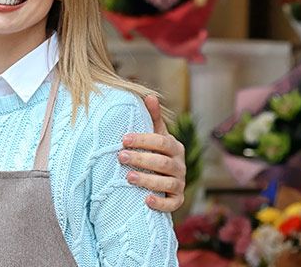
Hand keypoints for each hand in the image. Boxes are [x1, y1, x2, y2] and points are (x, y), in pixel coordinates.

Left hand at [119, 95, 186, 211]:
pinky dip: (160, 203)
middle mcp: (180, 165)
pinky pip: (172, 203)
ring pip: (167, 183)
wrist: (164, 179)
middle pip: (162, 163)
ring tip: (128, 177)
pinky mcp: (177, 199)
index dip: (143, 140)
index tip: (124, 139)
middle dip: (141, 159)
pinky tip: (147, 200)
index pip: (161, 141)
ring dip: (147, 180)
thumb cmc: (156, 152)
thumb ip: (153, 117)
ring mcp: (180, 183)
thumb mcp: (155, 134)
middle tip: (120, 156)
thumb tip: (149, 96)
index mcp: (175, 147)